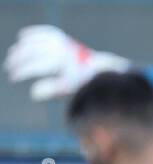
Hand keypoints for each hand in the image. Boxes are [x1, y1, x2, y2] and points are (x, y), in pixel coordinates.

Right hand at [4, 25, 127, 100]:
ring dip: (19, 48)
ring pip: (31, 41)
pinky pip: (39, 31)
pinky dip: (29, 34)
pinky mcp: (58, 35)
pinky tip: (21, 39)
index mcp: (59, 63)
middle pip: (28, 53)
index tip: (12, 77)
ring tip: (12, 57)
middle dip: (16, 60)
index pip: (33, 66)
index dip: (20, 72)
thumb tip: (33, 94)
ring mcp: (57, 40)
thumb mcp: (66, 88)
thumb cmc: (78, 80)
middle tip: (8, 67)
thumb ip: (50, 90)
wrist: (95, 66)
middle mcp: (57, 49)